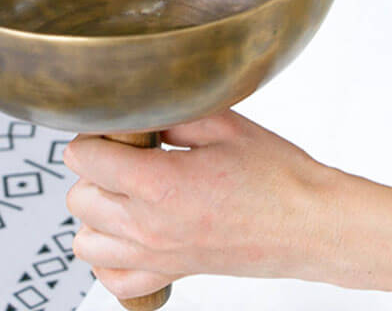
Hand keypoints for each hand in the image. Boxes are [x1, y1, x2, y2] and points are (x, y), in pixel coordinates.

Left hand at [63, 110, 391, 302]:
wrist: (312, 225)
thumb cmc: (277, 175)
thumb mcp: (220, 124)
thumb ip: (167, 115)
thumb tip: (136, 112)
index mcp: (160, 184)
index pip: (84, 159)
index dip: (96, 136)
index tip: (118, 131)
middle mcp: (150, 227)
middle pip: (79, 197)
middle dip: (96, 169)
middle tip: (129, 154)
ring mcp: (157, 256)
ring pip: (85, 240)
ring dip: (99, 211)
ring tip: (128, 190)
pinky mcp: (171, 274)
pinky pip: (113, 277)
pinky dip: (112, 255)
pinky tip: (133, 229)